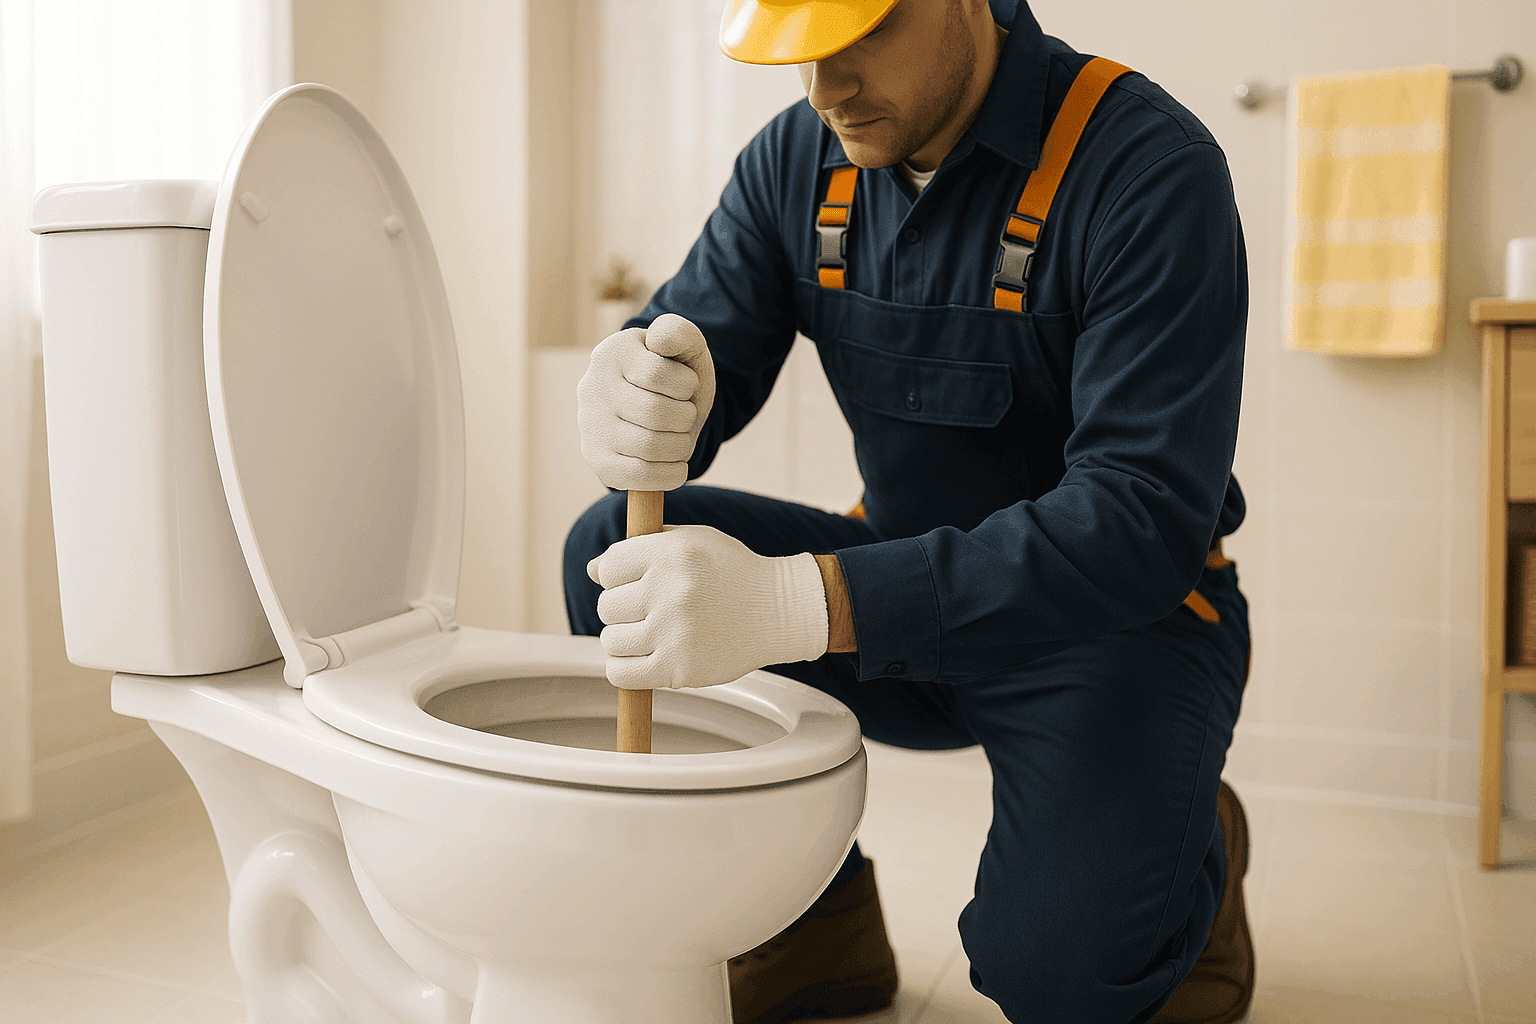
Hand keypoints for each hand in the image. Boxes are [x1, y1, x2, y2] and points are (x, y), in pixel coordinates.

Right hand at [576, 313, 715, 491]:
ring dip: (682, 446)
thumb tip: (660, 341)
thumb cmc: (675, 375)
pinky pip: (639, 477)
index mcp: (612, 353)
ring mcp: (590, 427)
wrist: (661, 406)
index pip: (657, 374)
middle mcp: (592, 389)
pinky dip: (670, 474)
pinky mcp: (598, 461)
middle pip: (655, 414)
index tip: (685, 384)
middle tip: (686, 415)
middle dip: (686, 417)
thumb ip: (678, 333)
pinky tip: (676, 463)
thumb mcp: (684, 347)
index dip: (685, 385)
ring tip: (681, 436)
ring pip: (650, 447)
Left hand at [586, 525, 828, 689]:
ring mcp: (674, 632)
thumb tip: (593, 569)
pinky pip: (622, 675)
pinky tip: (640, 659)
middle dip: (622, 609)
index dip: (617, 577)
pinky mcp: (679, 669)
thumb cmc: (732, 573)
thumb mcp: (691, 541)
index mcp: (671, 554)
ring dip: (622, 640)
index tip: (635, 583)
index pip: (609, 568)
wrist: (778, 611)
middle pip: (607, 605)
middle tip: (649, 611)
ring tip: (648, 634)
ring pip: (611, 640)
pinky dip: (623, 669)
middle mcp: (671, 591)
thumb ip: (642, 548)